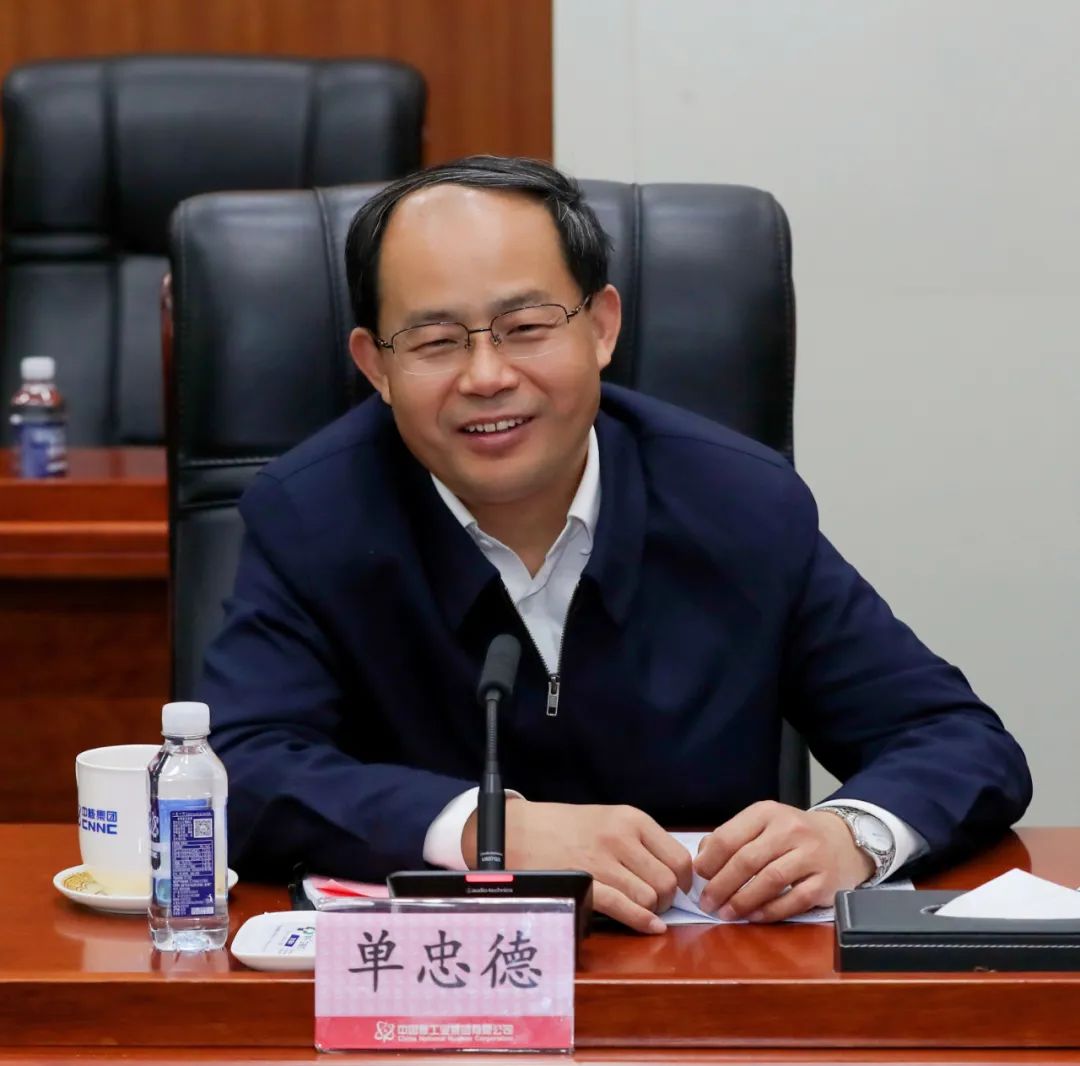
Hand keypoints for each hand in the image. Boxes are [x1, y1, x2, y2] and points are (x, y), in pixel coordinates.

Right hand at [465, 800, 692, 933]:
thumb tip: (676, 873)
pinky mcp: (584, 882)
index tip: (676, 888)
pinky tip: (651, 927)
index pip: (678, 857)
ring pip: (650, 898)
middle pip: (667, 882)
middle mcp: (620, 837)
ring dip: (650, 910)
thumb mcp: (608, 819)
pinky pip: (624, 907)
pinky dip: (642, 922)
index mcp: (631, 819)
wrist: (518, 830)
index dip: (683, 880)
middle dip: (667, 899)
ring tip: (639, 908)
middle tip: (656, 902)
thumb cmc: (565, 827)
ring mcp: (602, 861)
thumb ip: (640, 841)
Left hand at [694, 801, 873, 921]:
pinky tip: (755, 917)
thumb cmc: (792, 835)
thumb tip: (702, 861)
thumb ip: (733, 838)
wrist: (842, 840)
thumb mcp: (762, 824)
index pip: (729, 836)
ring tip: (726, 913)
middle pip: (747, 860)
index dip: (709, 861)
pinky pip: (794, 900)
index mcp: (767, 813)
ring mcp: (810, 855)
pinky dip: (771, 911)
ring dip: (743, 901)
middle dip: (721, 885)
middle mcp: (790, 829)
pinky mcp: (825, 881)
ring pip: (770, 880)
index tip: (697, 878)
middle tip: (706, 903)